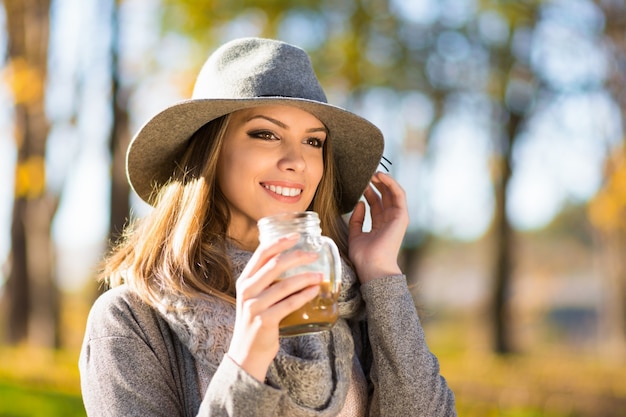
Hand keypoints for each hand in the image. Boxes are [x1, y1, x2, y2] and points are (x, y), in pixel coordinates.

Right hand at [227, 233, 321, 381]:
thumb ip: (266, 281)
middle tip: (314, 254)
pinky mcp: (264, 320)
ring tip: (320, 275)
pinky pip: (289, 303)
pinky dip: (304, 295)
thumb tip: (291, 260)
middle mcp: (247, 290)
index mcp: (244, 280)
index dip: (280, 241)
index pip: (261, 253)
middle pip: (275, 264)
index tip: (297, 235)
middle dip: (297, 256)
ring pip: (285, 284)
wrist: (246, 353)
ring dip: (306, 277)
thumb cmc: (256, 321)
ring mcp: (254, 305)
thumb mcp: (255, 297)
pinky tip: (315, 290)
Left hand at [348, 172, 408, 283]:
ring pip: (392, 193)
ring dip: (384, 181)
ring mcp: (397, 218)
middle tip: (365, 174)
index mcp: (380, 225)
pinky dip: (391, 183)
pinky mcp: (402, 216)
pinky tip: (380, 176)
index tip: (358, 182)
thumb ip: (357, 219)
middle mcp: (390, 220)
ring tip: (372, 172)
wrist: (372, 267)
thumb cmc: (364, 256)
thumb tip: (360, 203)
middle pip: (385, 196)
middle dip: (376, 184)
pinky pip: (398, 194)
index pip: (376, 204)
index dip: (368, 192)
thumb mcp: (355, 234)